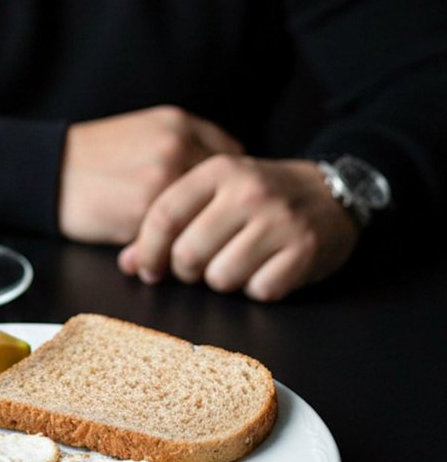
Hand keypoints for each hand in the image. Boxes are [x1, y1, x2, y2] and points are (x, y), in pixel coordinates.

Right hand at [58, 105, 242, 243]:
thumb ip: (187, 146)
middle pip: (225, 193)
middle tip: (206, 232)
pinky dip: (169, 253)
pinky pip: (175, 240)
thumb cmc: (96, 155)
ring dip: (196, 239)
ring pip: (204, 219)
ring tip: (182, 250)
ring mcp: (163, 179)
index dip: (228, 186)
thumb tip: (224, 184)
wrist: (48, 170)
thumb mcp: (146, 130)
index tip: (220, 202)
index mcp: (181, 123)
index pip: (233, 159)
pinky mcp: (145, 212)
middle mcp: (178, 146)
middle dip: (218, 215)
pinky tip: (154, 256)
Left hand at [117, 155, 359, 300]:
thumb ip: (172, 220)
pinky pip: (260, 291)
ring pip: (221, 278)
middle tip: (197, 266)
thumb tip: (130, 263)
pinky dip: (258, 288)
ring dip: (223, 280)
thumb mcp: (216, 191)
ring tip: (235, 262)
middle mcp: (248, 192)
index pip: (164, 215)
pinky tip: (265, 269)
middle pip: (189, 253)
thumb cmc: (259, 196)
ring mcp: (280, 221)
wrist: (332, 193)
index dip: (147, 249)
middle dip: (185, 270)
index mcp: (219, 170)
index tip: (146, 268)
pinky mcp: (305, 250)